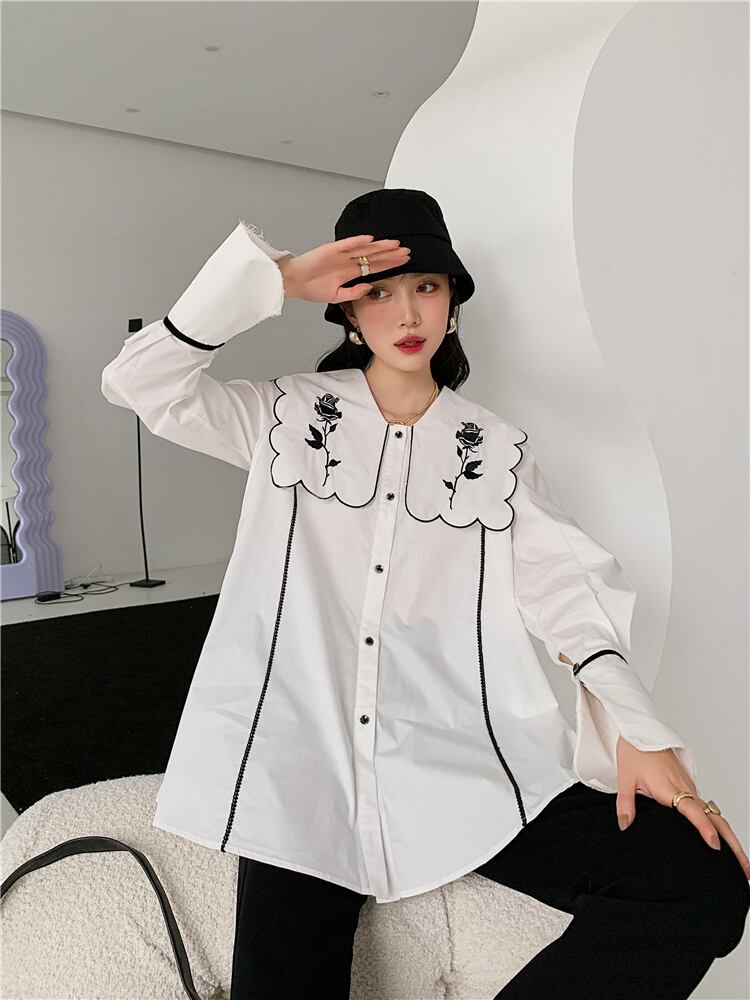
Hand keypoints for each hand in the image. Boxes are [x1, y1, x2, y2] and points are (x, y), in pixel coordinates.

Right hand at [276, 235, 409, 303]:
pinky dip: (358, 241)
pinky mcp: (331, 249)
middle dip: (391, 254)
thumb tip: (369, 288)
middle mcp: (348, 261)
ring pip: (365, 248)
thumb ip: (354, 293)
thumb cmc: (311, 289)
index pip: (375, 266)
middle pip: (374, 255)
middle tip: (407, 251)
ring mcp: (341, 254)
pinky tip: (371, 239)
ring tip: (395, 243)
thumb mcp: (336, 297)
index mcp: (350, 272)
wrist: (293, 283)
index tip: (404, 262)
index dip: (390, 264)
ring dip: (380, 246)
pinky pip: (347, 244)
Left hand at [615, 735, 749, 878]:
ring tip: (741, 864)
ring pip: (716, 816)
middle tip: (746, 870)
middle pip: (716, 819)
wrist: (640, 731)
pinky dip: (720, 827)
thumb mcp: (625, 778)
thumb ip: (626, 804)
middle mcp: (686, 790)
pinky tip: (724, 842)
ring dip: (730, 838)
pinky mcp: (689, 789)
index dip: (704, 828)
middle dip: (733, 845)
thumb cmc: (634, 752)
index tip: (715, 845)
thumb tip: (625, 826)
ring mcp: (690, 790)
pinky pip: (708, 810)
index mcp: (670, 788)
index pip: (693, 811)